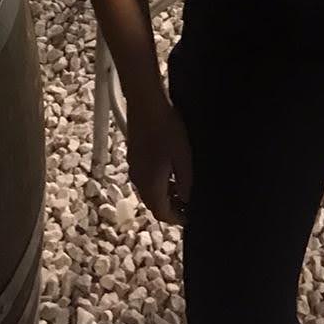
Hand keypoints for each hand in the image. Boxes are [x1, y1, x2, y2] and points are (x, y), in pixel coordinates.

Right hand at [126, 91, 192, 223]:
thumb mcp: (184, 158)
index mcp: (150, 185)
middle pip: (153, 204)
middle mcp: (138, 181)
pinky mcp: (134, 155)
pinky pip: (145, 178)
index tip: (189, 217)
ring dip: (164, 194)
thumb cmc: (167, 130)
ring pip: (149, 191)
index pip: (161, 213)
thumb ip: (186, 183)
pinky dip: (158, 182)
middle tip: (188, 204)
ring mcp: (134, 167)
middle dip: (170, 207)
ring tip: (182, 187)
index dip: (176, 219)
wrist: (146, 104)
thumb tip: (187, 200)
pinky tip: (169, 170)